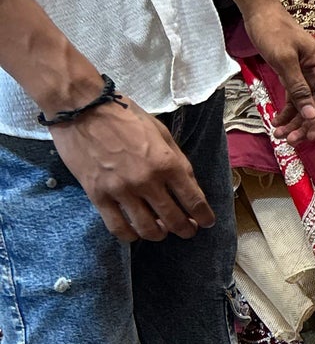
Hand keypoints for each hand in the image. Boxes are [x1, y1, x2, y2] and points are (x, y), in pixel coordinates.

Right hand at [51, 98, 214, 242]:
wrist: (80, 107)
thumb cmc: (123, 115)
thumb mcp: (160, 131)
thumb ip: (177, 160)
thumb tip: (190, 187)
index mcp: (167, 163)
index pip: (194, 201)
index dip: (204, 217)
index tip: (206, 222)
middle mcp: (147, 181)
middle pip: (175, 221)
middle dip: (186, 230)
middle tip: (186, 229)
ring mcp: (121, 190)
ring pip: (148, 230)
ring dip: (159, 234)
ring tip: (161, 230)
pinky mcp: (98, 195)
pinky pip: (118, 228)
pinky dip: (131, 235)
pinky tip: (134, 231)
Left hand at [242, 1, 314, 142]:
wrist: (259, 11)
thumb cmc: (274, 30)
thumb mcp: (285, 59)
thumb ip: (298, 88)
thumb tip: (311, 114)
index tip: (310, 136)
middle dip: (305, 126)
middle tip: (290, 141)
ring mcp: (306, 76)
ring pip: (305, 107)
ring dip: (294, 123)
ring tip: (279, 135)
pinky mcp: (292, 76)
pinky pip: (294, 100)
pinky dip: (287, 112)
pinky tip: (277, 122)